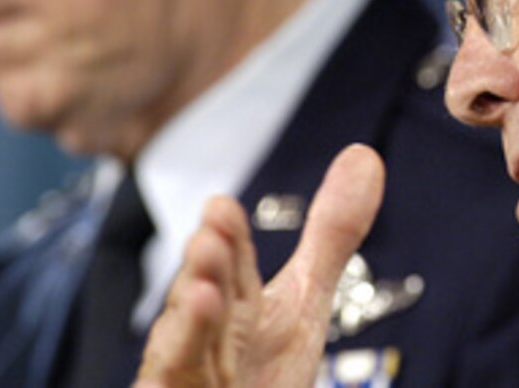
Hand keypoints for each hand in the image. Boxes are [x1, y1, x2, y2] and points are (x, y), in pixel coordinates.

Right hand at [135, 144, 385, 386]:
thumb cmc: (261, 366)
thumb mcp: (302, 302)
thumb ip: (329, 236)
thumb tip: (365, 154)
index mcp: (232, 304)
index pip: (231, 264)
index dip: (229, 237)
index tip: (222, 206)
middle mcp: (200, 339)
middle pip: (203, 303)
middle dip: (205, 271)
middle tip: (209, 242)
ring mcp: (184, 380)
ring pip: (181, 356)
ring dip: (188, 329)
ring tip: (202, 296)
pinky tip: (154, 387)